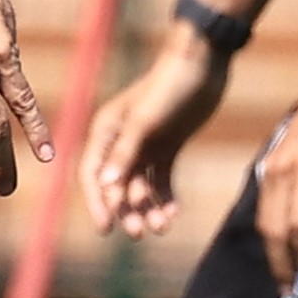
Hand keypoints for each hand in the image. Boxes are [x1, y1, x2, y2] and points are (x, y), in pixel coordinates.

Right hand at [77, 30, 231, 240]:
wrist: (203, 63)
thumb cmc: (169, 87)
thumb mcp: (145, 122)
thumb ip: (125, 153)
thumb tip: (105, 185)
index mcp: (106, 132)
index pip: (93, 175)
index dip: (98, 202)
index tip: (106, 228)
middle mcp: (120, 141)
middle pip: (117, 185)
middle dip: (127, 210)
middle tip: (139, 233)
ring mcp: (145, 145)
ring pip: (141, 186)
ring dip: (148, 208)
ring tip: (162, 227)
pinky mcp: (168, 146)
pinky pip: (162, 179)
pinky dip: (166, 197)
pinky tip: (173, 214)